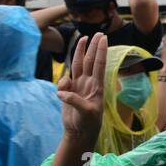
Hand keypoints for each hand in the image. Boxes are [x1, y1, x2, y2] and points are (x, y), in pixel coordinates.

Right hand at [57, 33, 106, 147]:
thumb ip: (75, 100)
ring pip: (78, 65)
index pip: (98, 64)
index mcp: (96, 86)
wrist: (79, 132)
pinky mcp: (69, 92)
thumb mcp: (86, 113)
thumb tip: (62, 92)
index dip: (100, 51)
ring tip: (82, 39)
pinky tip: (61, 93)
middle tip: (97, 33)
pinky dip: (61, 83)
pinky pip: (63, 81)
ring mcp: (79, 86)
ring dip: (79, 52)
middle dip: (92, 47)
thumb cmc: (88, 123)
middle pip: (89, 60)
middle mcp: (88, 83)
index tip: (104, 38)